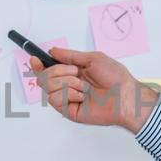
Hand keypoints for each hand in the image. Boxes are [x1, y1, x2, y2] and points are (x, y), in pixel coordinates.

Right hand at [32, 47, 158, 132]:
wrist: (125, 96)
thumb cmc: (115, 78)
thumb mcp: (93, 58)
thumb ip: (70, 55)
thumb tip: (53, 50)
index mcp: (73, 72)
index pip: (48, 69)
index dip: (38, 64)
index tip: (34, 59)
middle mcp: (68, 85)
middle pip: (43, 77)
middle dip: (58, 71)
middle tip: (76, 73)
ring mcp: (67, 98)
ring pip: (47, 87)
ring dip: (66, 83)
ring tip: (83, 87)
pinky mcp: (68, 111)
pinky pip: (55, 99)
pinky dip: (69, 94)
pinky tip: (82, 96)